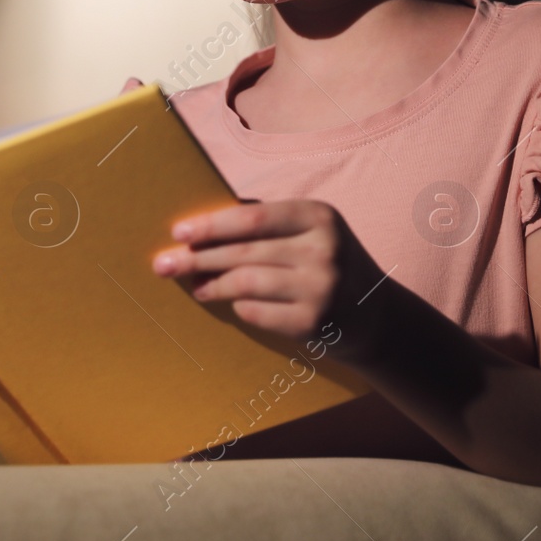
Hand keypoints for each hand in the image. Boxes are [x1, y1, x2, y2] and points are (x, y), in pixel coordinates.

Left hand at [150, 199, 387, 357]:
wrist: (376, 315)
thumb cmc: (327, 264)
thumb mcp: (312, 232)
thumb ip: (269, 225)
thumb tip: (203, 226)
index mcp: (319, 217)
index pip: (253, 218)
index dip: (212, 225)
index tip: (179, 232)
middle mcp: (323, 249)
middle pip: (244, 251)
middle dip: (198, 257)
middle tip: (163, 263)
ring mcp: (320, 288)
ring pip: (245, 283)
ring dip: (211, 284)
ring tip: (194, 285)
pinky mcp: (313, 322)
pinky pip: (257, 312)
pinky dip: (238, 306)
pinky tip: (229, 303)